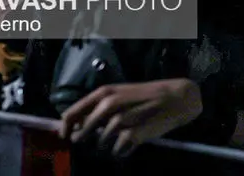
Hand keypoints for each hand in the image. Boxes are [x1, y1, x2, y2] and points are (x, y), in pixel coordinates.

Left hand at [59, 79, 202, 157]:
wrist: (178, 97)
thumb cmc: (148, 96)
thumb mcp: (122, 95)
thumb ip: (100, 107)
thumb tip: (78, 125)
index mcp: (105, 93)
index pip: (72, 113)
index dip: (65, 127)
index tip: (65, 136)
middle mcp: (110, 105)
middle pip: (84, 131)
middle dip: (85, 139)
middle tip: (93, 140)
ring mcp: (122, 119)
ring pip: (101, 143)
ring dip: (107, 145)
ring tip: (119, 139)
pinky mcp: (134, 134)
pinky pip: (118, 150)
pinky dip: (122, 151)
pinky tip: (130, 145)